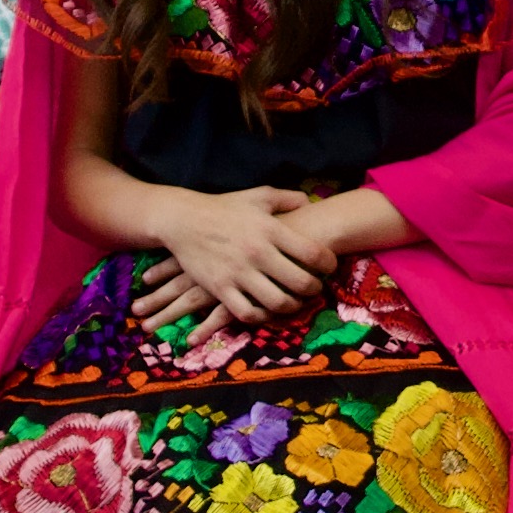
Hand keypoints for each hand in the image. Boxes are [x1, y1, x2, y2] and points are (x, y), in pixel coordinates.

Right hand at [133, 186, 329, 340]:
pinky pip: (248, 313)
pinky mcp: (221, 288)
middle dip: (315, 290)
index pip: (313, 253)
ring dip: (293, 307)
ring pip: (278, 303)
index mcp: (271, 229)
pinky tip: (267, 310)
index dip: (329, 264)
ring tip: (295, 302)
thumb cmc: (224, 207)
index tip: (329, 267)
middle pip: (301, 283)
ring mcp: (238, 273)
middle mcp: (257, 253)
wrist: (183, 219)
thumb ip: (288, 198)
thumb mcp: (258, 195)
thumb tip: (310, 202)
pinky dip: (262, 317)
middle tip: (315, 288)